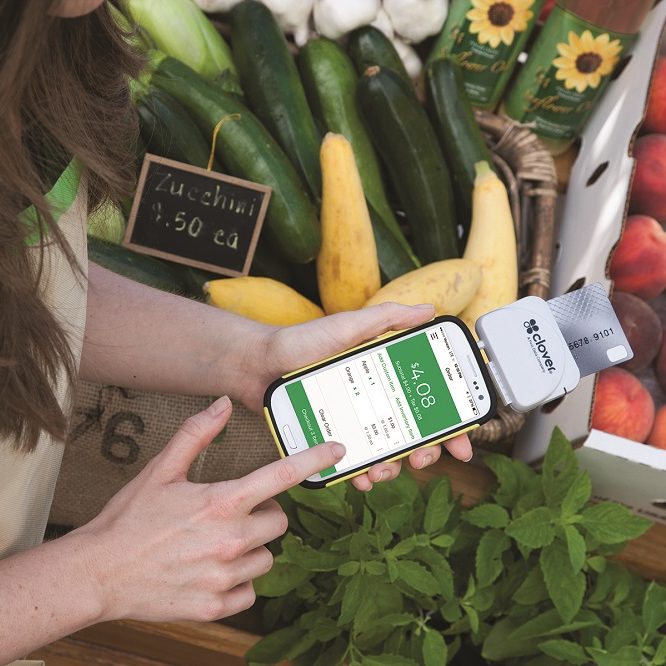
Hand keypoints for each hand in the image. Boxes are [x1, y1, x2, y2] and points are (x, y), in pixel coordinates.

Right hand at [77, 396, 345, 622]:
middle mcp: (230, 540)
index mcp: (221, 502)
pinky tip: (212, 570)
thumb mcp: (161, 470)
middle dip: (265, 515)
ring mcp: (224, 577)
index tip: (336, 451)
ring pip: (267, 557)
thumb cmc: (129, 518)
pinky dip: (238, 581)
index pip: (281, 476)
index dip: (313, 460)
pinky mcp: (215, 606)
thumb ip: (197, 434)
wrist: (97, 573)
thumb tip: (223, 404)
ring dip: (252, 549)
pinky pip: (250, 591)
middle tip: (234, 512)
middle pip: (280, 522)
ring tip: (217, 544)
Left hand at [240, 302, 472, 491]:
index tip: (463, 444)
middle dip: (426, 452)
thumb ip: (387, 318)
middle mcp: (374, 402)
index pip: (429, 403)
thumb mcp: (349, 326)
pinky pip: (353, 464)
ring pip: (386, 454)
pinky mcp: (330, 439)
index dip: (451, 425)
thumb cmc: (302, 342)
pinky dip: (362, 475)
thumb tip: (430, 310)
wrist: (258, 364)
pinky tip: (362, 478)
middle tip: (423, 457)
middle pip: (413, 434)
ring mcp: (353, 423)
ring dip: (394, 469)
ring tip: (385, 470)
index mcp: (385, 377)